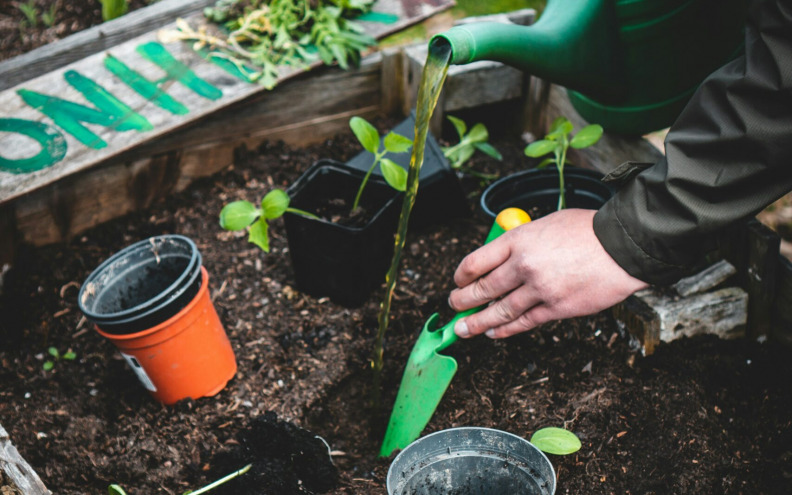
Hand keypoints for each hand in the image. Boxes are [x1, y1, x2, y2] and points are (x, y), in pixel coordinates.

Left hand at [448, 208, 648, 338]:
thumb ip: (522, 241)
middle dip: (462, 301)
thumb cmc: (587, 231)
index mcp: (518, 240)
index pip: (476, 261)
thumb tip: (502, 258)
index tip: (457, 281)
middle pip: (482, 289)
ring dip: (477, 322)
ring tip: (463, 329)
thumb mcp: (545, 224)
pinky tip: (493, 332)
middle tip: (453, 306)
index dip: (461, 275)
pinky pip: (523, 323)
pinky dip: (505, 330)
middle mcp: (524, 265)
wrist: (623, 246)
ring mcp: (539, 289)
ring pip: (499, 311)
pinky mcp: (556, 308)